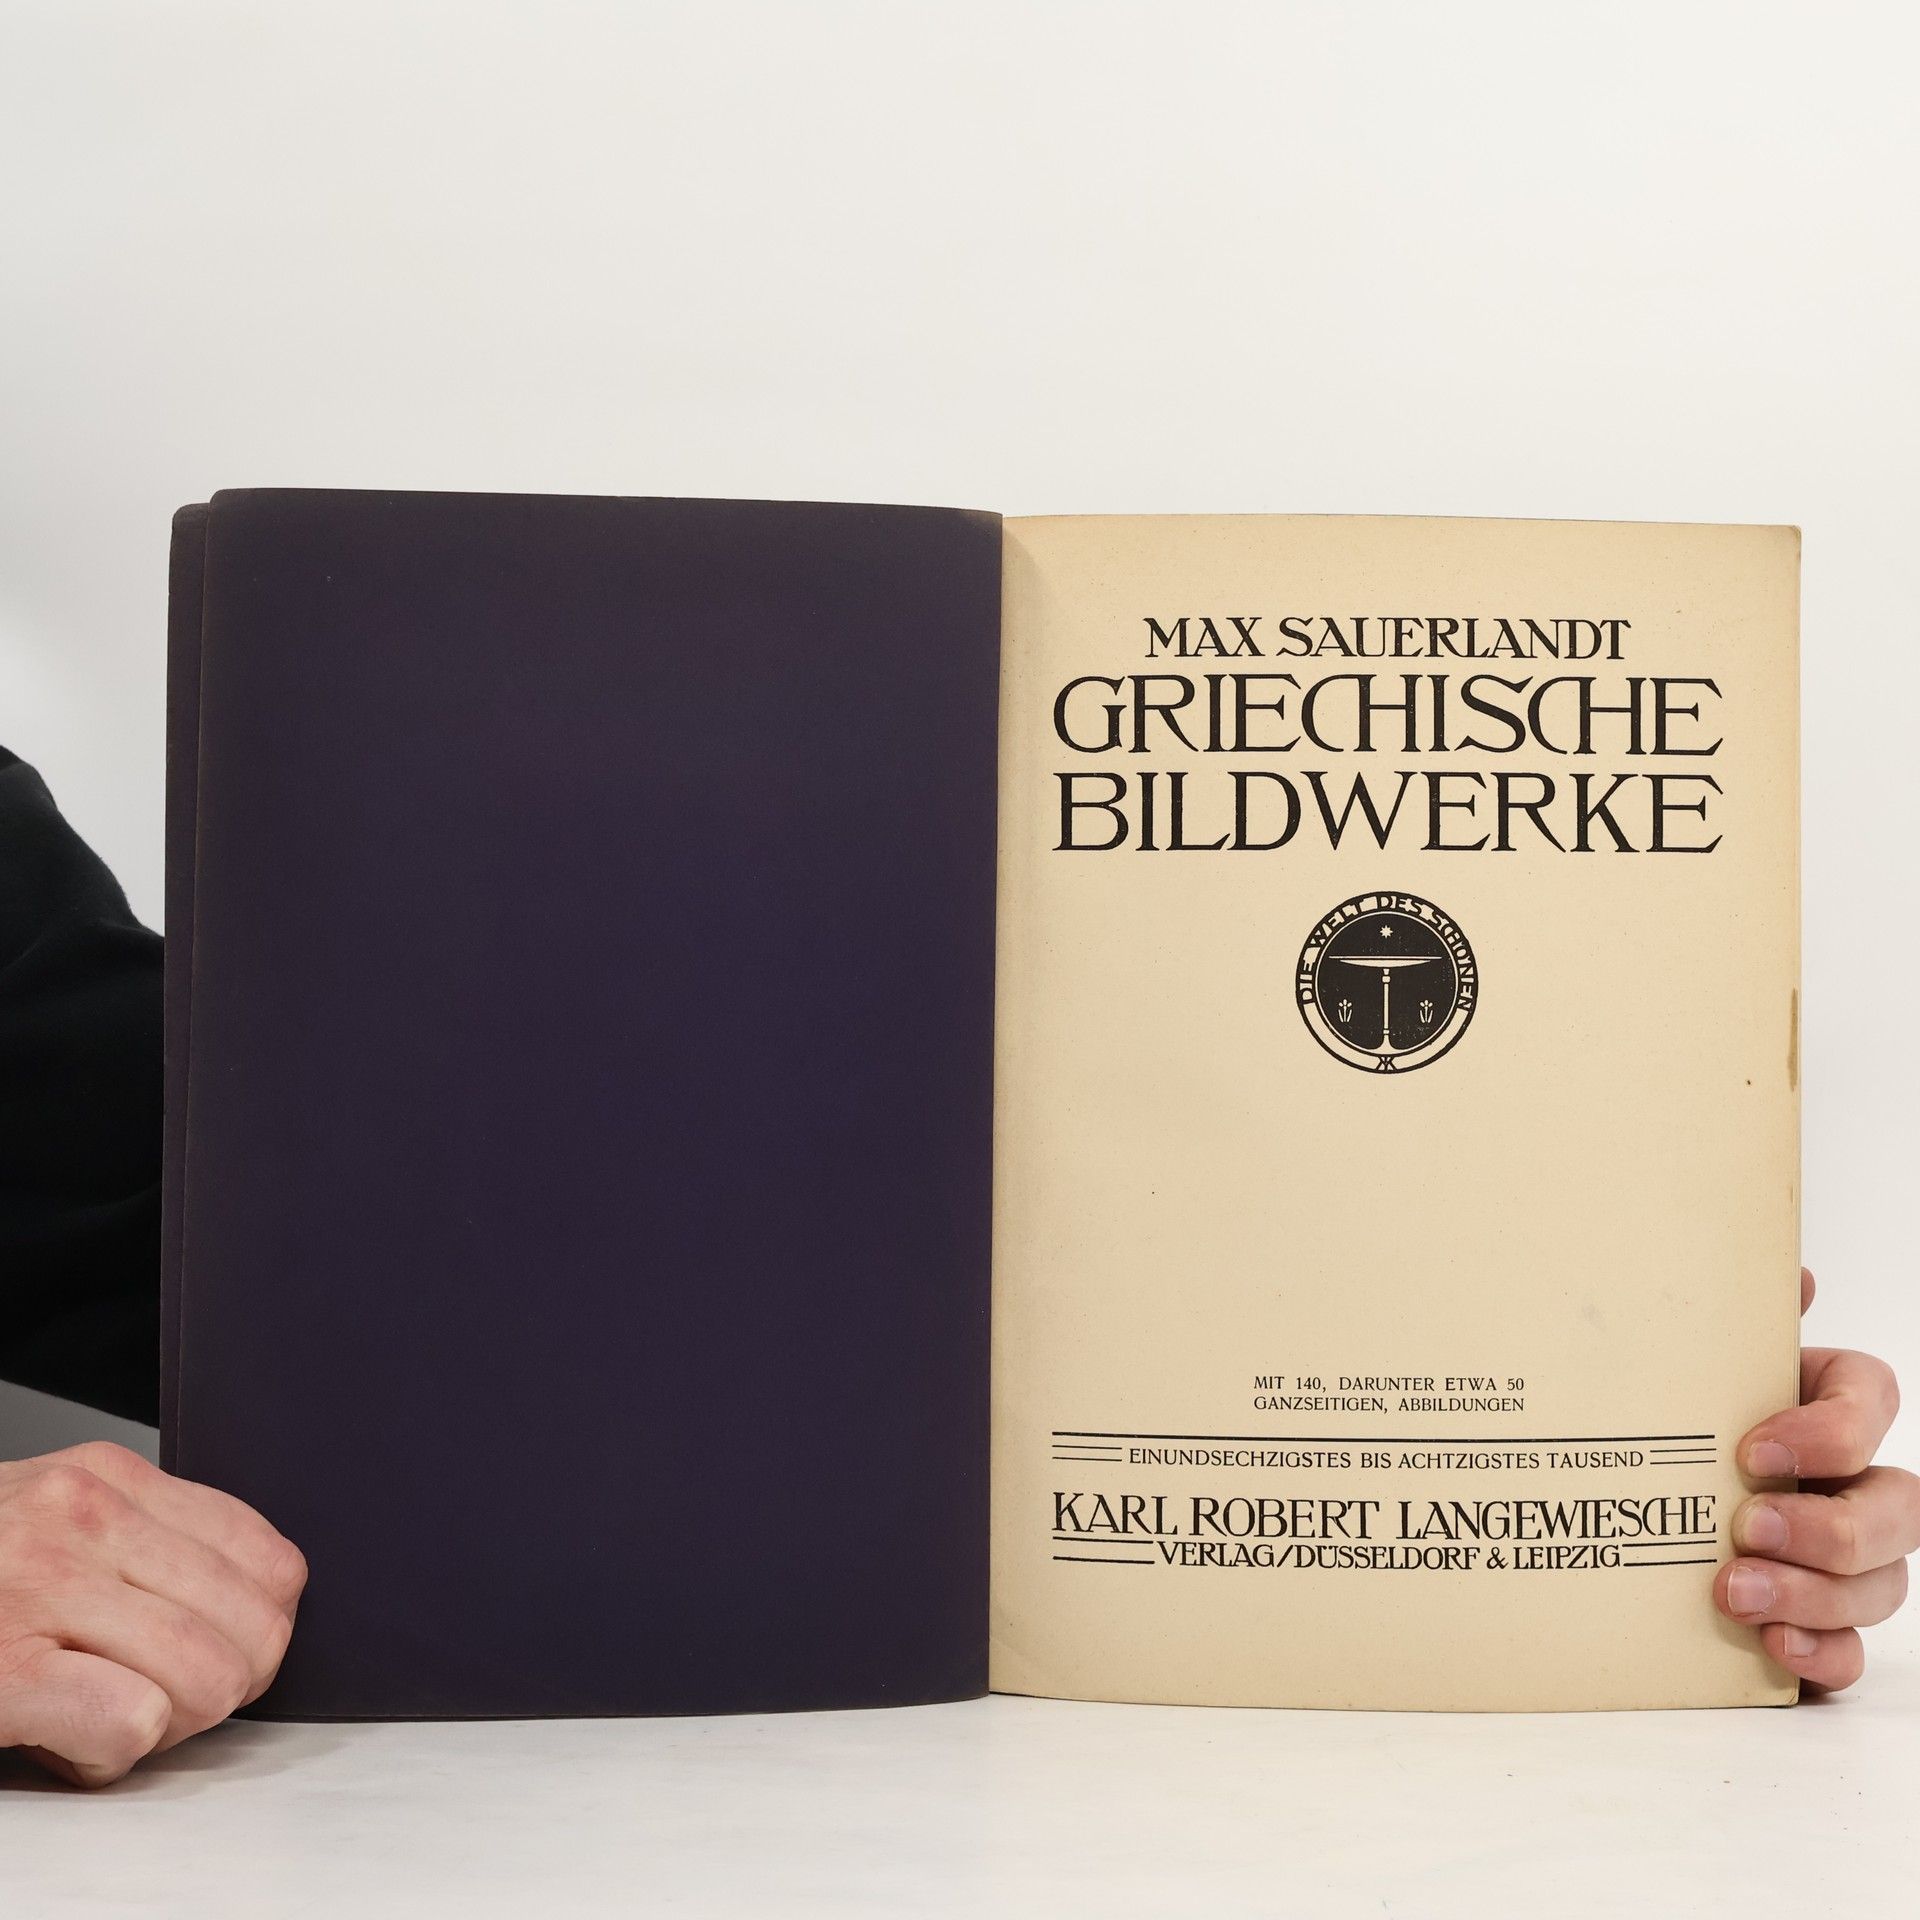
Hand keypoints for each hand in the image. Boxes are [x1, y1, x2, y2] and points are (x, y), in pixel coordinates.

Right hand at [0, 1441, 305, 1785]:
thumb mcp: (56, 1525)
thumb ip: (148, 1544)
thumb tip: (263, 1603)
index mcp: (108, 1479)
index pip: (270, 1562)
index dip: (256, 1633)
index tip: (214, 1658)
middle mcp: (82, 1517)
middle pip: (254, 1628)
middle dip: (218, 1688)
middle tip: (150, 1700)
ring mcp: (39, 1587)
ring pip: (208, 1675)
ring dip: (166, 1726)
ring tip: (99, 1716)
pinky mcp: (2, 1669)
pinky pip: (133, 1718)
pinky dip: (112, 1753)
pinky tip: (64, 1741)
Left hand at [1714, 1268, 1916, 1691]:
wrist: (1636, 1477)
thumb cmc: (1681, 1408)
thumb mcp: (1697, 1358)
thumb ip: (1738, 1318)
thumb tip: (1796, 1277)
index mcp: (1828, 1404)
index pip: (1874, 1402)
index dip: (1831, 1430)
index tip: (1752, 1449)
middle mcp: (1852, 1480)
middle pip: (1899, 1510)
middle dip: (1829, 1527)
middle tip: (1745, 1528)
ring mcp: (1845, 1556)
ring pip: (1880, 1584)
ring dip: (1815, 1594)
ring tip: (1733, 1592)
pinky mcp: (1818, 1619)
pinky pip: (1850, 1650)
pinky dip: (1822, 1652)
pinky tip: (1774, 1644)